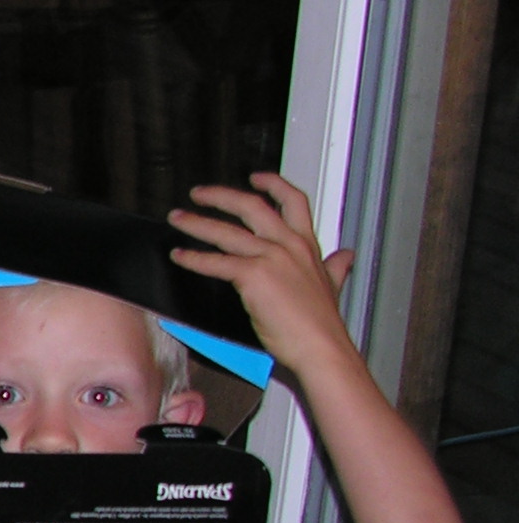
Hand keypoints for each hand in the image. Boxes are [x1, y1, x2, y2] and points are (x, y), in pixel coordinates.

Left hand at [169, 174, 357, 380]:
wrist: (321, 346)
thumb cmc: (322, 324)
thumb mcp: (333, 286)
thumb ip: (335, 268)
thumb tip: (345, 255)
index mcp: (307, 246)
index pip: (293, 201)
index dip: (273, 184)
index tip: (255, 177)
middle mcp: (289, 245)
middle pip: (252, 206)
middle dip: (221, 196)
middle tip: (198, 193)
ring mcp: (271, 258)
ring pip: (227, 231)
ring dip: (197, 223)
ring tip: (178, 218)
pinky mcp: (254, 276)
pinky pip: (217, 262)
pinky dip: (195, 257)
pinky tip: (180, 256)